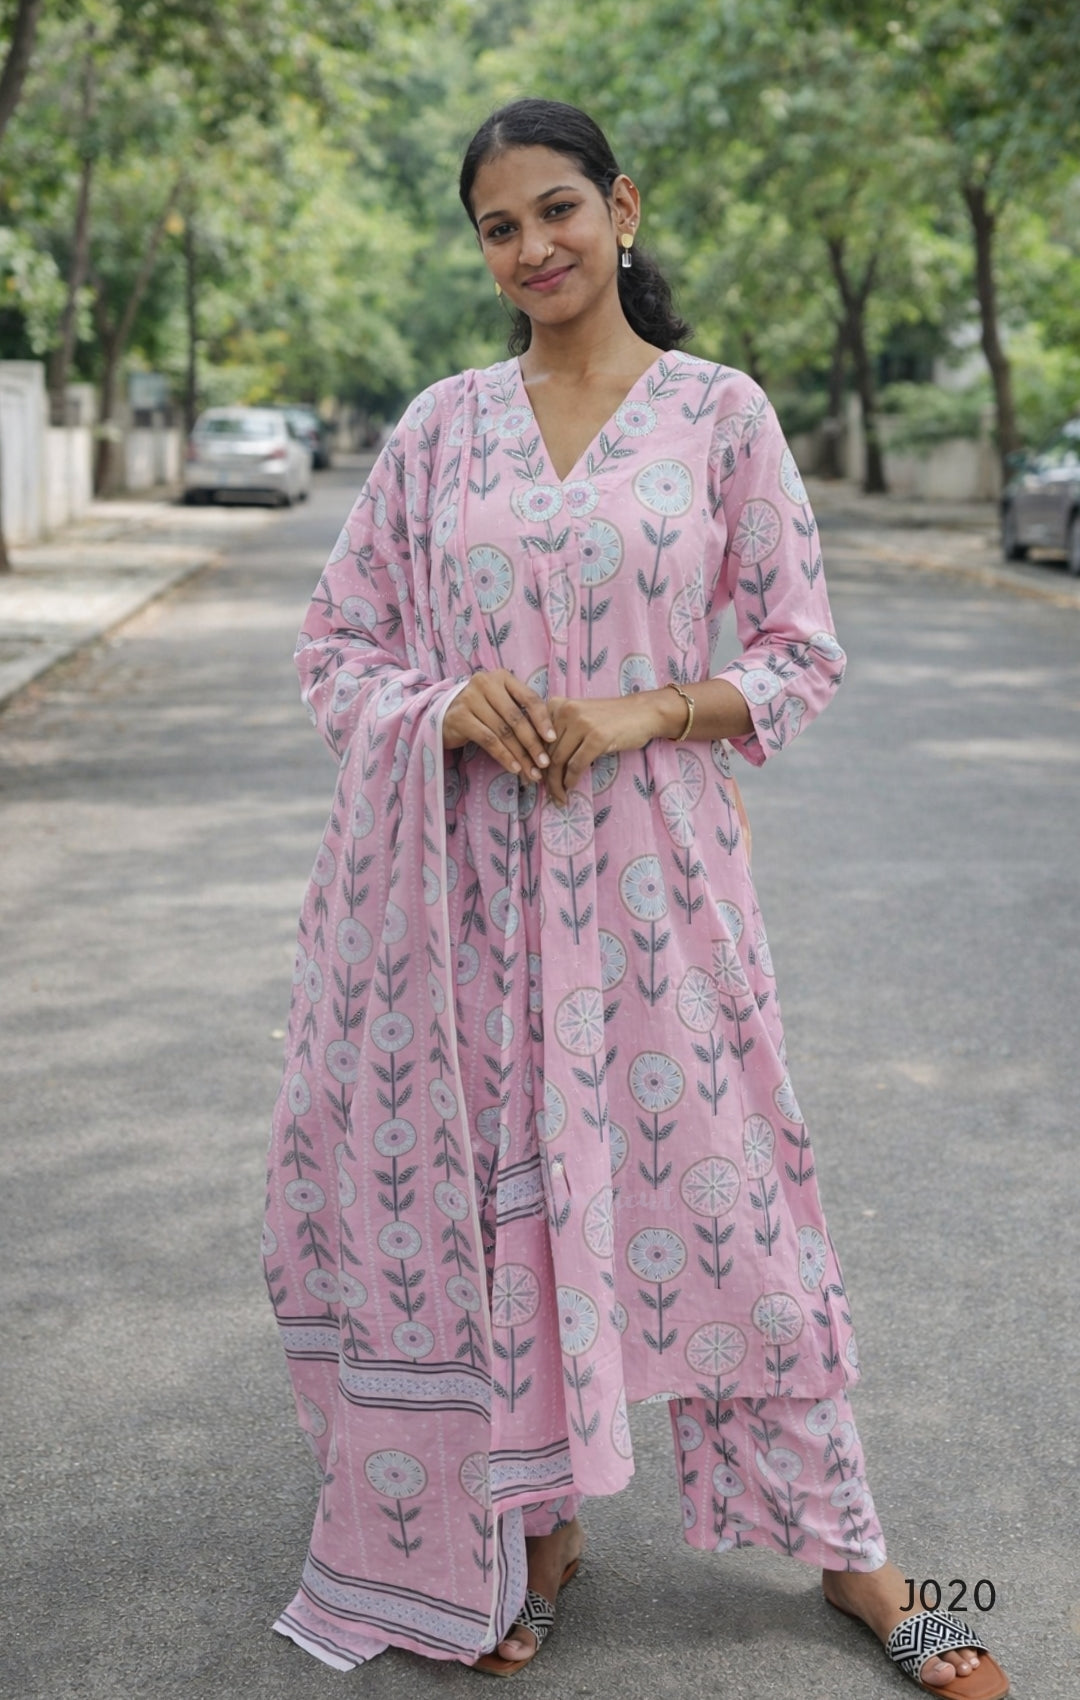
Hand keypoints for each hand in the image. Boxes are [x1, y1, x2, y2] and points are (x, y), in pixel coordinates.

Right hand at [442, 668, 556, 777]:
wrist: (442, 715)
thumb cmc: (480, 711)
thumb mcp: (501, 705)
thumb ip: (521, 713)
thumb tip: (550, 739)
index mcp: (502, 677)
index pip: (529, 698)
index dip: (543, 720)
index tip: (553, 739)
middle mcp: (485, 683)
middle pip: (516, 717)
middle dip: (533, 744)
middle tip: (544, 764)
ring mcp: (470, 698)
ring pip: (503, 731)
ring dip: (520, 755)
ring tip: (532, 772)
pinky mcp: (459, 717)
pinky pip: (488, 740)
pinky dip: (503, 756)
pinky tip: (514, 768)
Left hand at [544, 692, 673, 804]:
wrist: (643, 712)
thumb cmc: (611, 718)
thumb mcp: (580, 716)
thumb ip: (560, 732)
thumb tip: (539, 762)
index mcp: (557, 704)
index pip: (536, 737)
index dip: (531, 761)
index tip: (531, 778)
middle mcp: (566, 710)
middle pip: (546, 751)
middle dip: (544, 776)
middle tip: (545, 792)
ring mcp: (582, 723)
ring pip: (558, 760)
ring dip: (556, 783)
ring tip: (558, 797)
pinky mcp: (597, 737)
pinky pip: (576, 765)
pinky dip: (570, 780)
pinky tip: (570, 788)